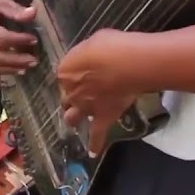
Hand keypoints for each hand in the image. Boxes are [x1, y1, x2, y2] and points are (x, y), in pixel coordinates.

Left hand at [58, 29, 143, 157]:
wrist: (129, 64)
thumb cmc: (112, 45)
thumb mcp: (94, 41)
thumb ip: (88, 54)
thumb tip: (92, 58)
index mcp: (65, 71)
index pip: (64, 74)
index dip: (74, 73)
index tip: (84, 69)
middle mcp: (71, 92)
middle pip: (66, 96)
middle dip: (71, 95)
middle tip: (82, 91)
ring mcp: (86, 107)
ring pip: (72, 117)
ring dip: (73, 117)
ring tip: (76, 119)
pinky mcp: (103, 118)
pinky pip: (97, 135)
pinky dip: (95, 145)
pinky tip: (93, 153)